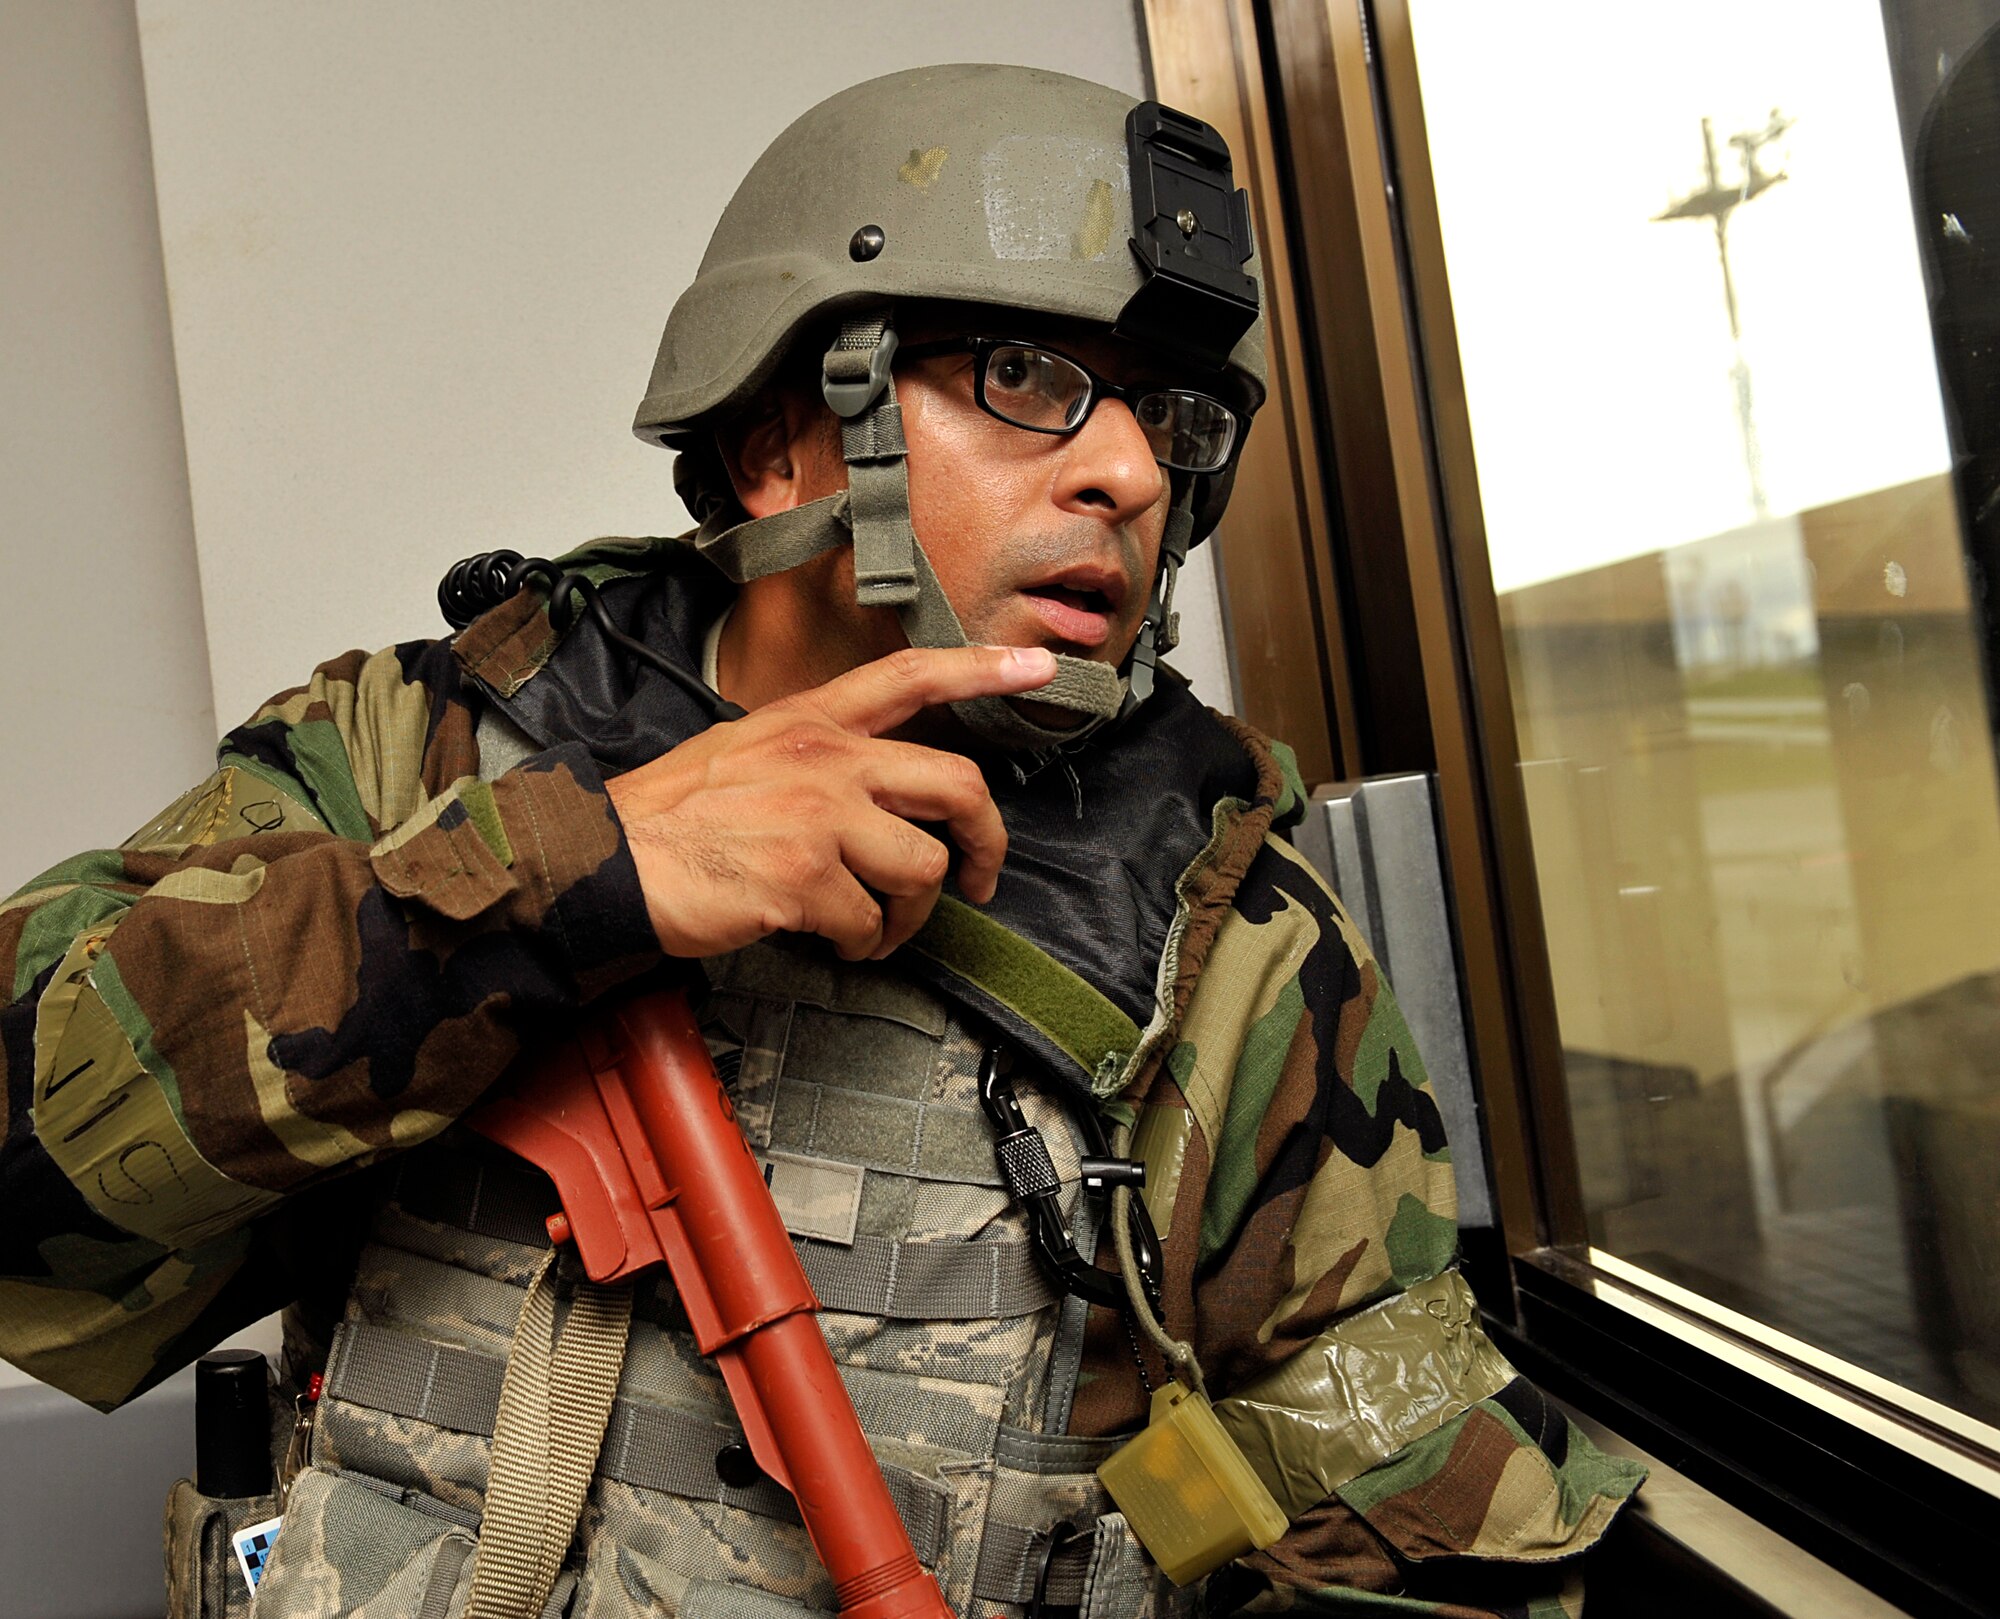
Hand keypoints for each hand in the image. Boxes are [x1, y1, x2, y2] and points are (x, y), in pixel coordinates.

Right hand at [606, 645, 1055, 960]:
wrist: (605, 860)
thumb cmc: (669, 817)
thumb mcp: (744, 750)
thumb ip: (814, 757)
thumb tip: (871, 796)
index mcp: (811, 721)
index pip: (913, 676)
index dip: (984, 670)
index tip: (1040, 665)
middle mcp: (824, 758)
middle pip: (957, 787)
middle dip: (987, 842)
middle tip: (982, 877)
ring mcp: (817, 816)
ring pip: (923, 870)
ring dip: (910, 915)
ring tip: (877, 930)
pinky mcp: (804, 877)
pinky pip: (868, 921)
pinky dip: (858, 944)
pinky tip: (831, 941)